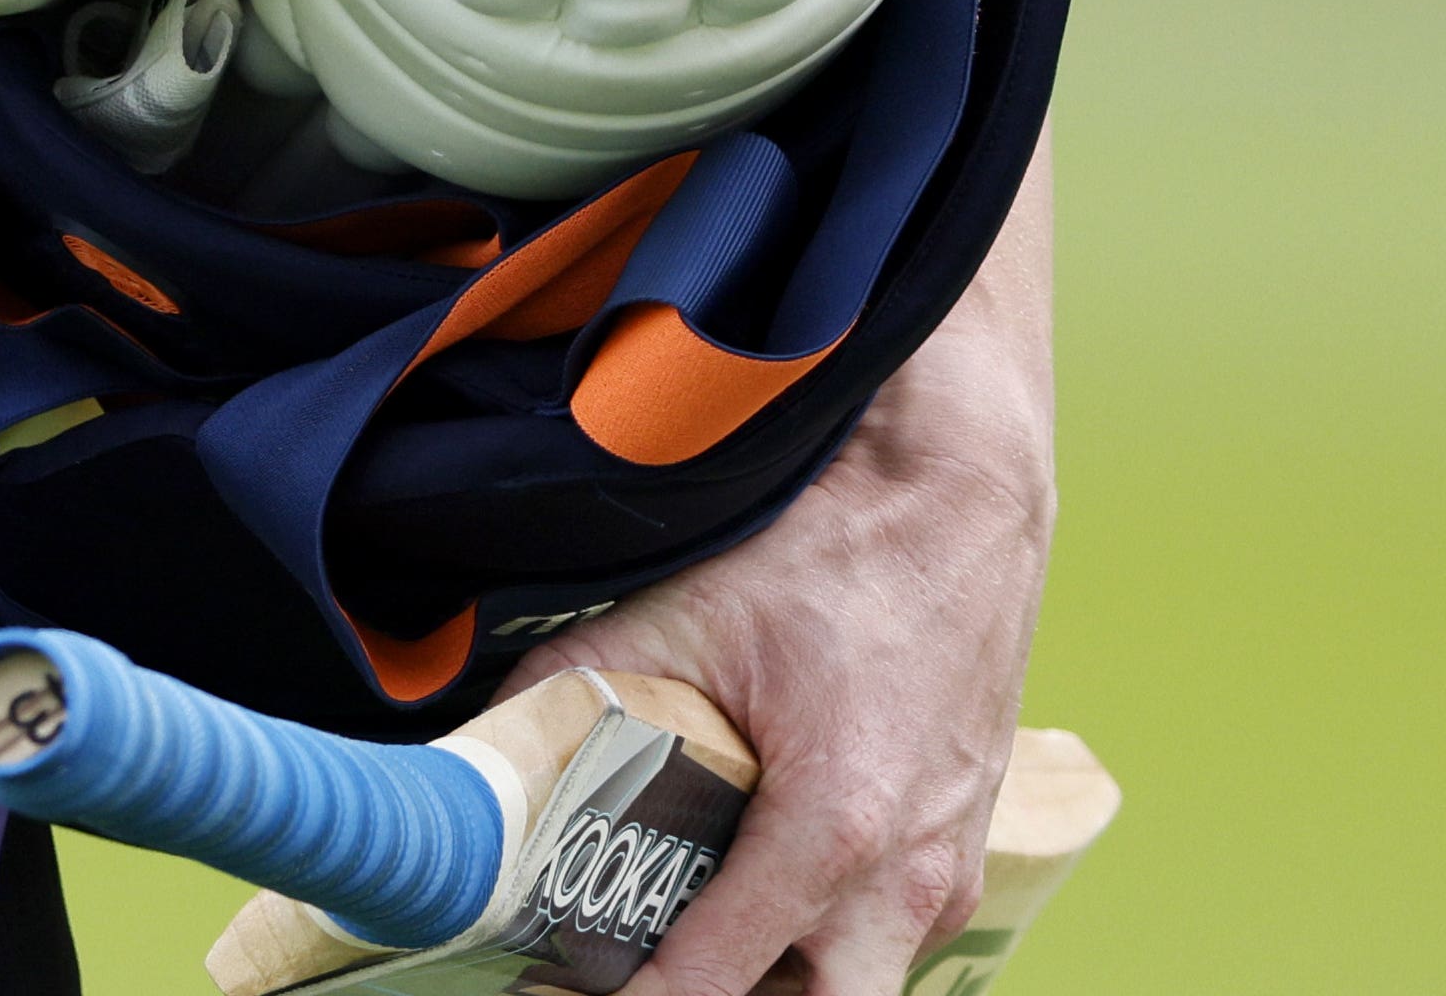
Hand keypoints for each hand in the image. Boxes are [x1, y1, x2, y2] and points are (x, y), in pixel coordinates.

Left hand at [517, 138, 1055, 995]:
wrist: (959, 498)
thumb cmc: (835, 551)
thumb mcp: (685, 614)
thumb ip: (572, 689)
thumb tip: (483, 742)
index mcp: (835, 829)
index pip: (719, 983)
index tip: (552, 991)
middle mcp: (905, 878)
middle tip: (623, 971)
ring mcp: (947, 875)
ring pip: (851, 992)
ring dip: (771, 982)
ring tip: (673, 934)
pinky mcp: (962, 856)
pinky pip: (887, 948)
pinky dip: (819, 948)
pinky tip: (750, 904)